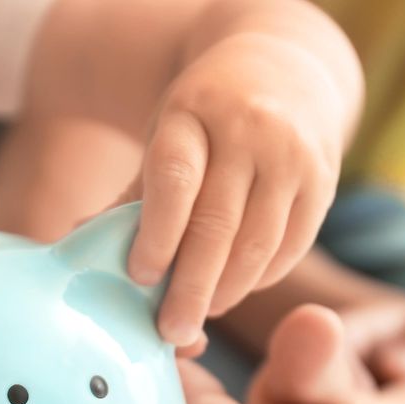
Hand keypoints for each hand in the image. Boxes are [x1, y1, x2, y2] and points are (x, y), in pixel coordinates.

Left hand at [123, 33, 346, 345]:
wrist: (282, 71)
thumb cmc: (204, 119)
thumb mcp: (165, 134)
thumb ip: (132, 192)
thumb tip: (80, 240)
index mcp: (194, 113)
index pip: (175, 179)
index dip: (157, 234)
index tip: (140, 276)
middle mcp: (249, 130)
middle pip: (218, 223)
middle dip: (191, 287)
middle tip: (172, 331)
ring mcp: (292, 155)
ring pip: (258, 243)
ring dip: (226, 291)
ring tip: (199, 316)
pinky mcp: (324, 181)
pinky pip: (290, 247)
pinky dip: (259, 279)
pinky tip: (234, 292)